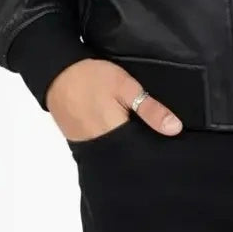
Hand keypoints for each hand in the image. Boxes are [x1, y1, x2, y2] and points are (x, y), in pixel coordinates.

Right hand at [45, 57, 183, 142]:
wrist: (57, 74)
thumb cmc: (93, 78)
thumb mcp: (126, 86)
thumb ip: (149, 108)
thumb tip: (175, 129)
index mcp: (115, 134)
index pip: (141, 153)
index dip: (155, 151)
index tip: (171, 151)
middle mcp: (101, 146)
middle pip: (128, 157)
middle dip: (142, 153)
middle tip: (160, 146)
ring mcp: (88, 145)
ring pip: (115, 155)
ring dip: (128, 150)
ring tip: (145, 142)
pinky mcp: (79, 141)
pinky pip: (102, 149)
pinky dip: (113, 145)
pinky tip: (123, 137)